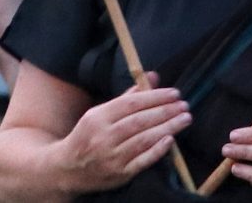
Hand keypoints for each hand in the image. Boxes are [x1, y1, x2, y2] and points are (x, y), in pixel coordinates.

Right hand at [55, 84, 187, 192]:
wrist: (67, 169)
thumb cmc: (89, 135)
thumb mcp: (101, 112)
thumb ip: (129, 96)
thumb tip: (153, 77)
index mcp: (98, 117)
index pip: (131, 104)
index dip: (155, 97)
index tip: (174, 93)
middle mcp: (103, 137)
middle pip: (139, 121)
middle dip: (165, 112)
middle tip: (184, 106)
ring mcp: (111, 157)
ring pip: (143, 140)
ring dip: (167, 128)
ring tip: (184, 119)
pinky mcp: (118, 175)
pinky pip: (141, 162)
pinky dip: (157, 151)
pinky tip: (170, 141)